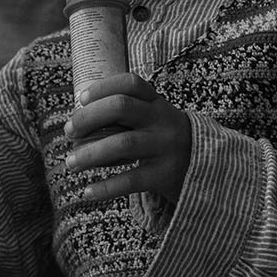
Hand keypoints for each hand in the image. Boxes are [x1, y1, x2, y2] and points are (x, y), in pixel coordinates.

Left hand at [64, 72, 191, 205]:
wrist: (207, 170)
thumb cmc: (164, 141)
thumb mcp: (153, 121)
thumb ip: (125, 116)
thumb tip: (77, 121)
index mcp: (157, 103)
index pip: (130, 84)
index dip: (103, 87)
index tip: (81, 99)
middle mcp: (162, 120)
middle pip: (122, 107)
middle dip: (89, 117)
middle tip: (69, 132)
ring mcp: (166, 147)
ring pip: (123, 144)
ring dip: (90, 154)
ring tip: (71, 163)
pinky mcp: (165, 175)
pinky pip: (132, 180)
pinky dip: (106, 187)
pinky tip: (88, 192)